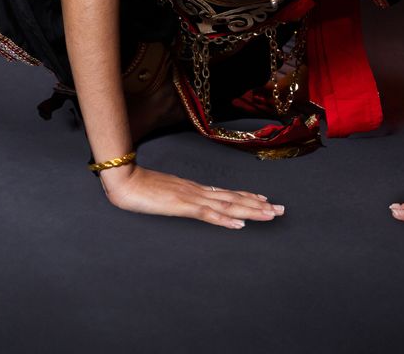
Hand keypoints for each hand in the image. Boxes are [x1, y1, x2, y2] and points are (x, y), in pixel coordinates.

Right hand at [99, 163, 282, 229]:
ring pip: (227, 205)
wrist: (123, 179)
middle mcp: (197, 191)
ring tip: (271, 214)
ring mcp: (191, 198)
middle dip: (258, 205)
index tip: (264, 199)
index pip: (226, 193)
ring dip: (251, 210)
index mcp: (193, 189)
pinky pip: (208, 214)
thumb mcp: (162, 193)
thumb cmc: (138, 186)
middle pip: (233, 199)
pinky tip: (239, 224)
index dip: (246, 197)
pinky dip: (225, 219)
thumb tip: (184, 201)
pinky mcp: (182, 206)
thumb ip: (175, 196)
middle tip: (281, 209)